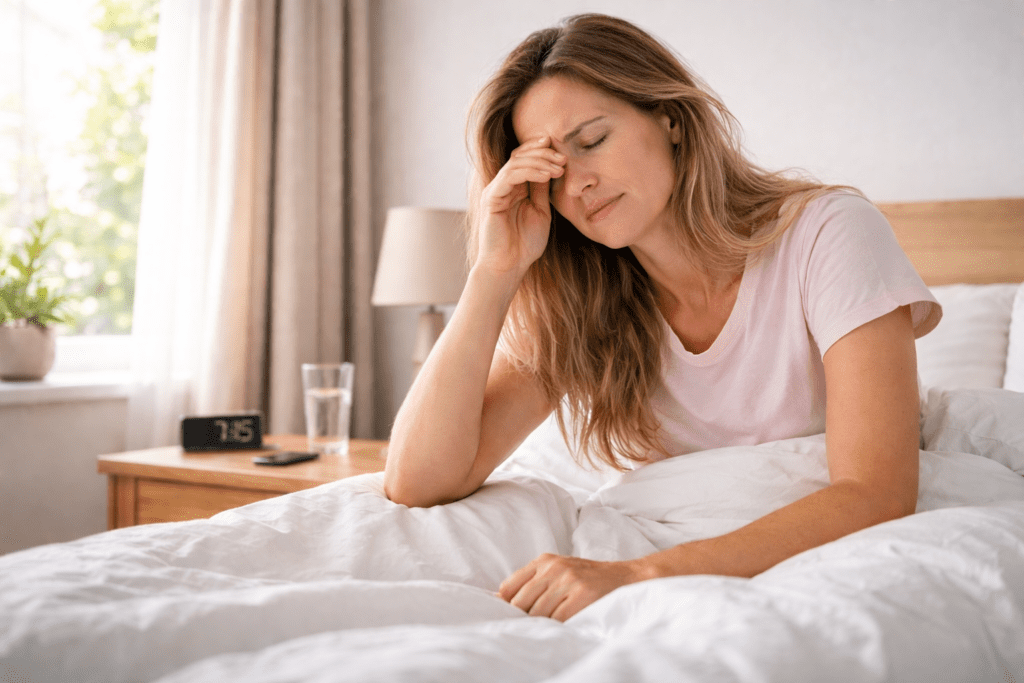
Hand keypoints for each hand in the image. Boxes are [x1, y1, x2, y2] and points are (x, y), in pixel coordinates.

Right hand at [475, 136, 564, 277]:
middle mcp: (502, 186)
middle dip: (543, 153)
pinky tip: (546, 175)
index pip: (524, 159)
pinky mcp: (491, 198)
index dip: (541, 151)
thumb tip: (552, 167)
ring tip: (559, 167)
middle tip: (563, 157)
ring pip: (515, 163)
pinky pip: (510, 177)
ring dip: (540, 162)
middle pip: (519, 156)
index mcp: (513, 188)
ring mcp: (495, 191)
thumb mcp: (541, 211)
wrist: (509, 266)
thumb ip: (542, 190)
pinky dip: (530, 172)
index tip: (562, 152)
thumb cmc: (525, 244)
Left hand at [498, 553, 645, 621]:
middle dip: (523, 617)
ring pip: (537, 613)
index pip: (508, 586)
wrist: (625, 577)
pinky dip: (556, 626)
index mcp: (544, 561)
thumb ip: (534, 582)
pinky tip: (562, 626)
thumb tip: (502, 601)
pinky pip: (557, 618)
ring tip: (549, 625)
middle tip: (532, 625)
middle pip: (519, 602)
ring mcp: (568, 580)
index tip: (513, 615)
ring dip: (541, 624)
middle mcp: (553, 567)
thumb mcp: (558, 571)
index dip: (507, 605)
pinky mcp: (582, 594)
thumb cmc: (587, 578)